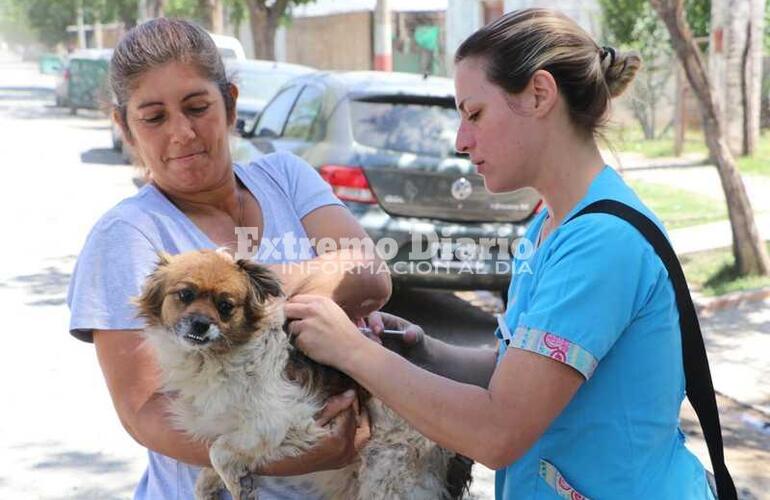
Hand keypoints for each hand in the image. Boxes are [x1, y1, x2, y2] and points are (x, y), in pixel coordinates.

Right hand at [253, 389, 370, 474]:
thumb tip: (352, 393)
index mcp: (338, 440)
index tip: (346, 390)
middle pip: (358, 422)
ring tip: (348, 410)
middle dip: (354, 409)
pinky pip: (357, 444)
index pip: (350, 412)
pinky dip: (355, 432)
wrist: (282, 460)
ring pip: (362, 434)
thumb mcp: (312, 418)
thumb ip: (334, 406)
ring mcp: (345, 459)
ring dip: (357, 421)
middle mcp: (345, 452)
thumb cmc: (293, 436)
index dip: (348, 400)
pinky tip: (346, 424)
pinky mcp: (343, 462)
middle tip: (347, 398)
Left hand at [285, 295, 366, 367]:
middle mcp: (312, 310)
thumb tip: (297, 307)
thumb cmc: (344, 331)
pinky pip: (295, 341)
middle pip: (287, 309)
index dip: (294, 307)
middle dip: (289, 317)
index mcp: (319, 301)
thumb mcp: (332, 310)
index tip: (296, 314)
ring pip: (290, 326)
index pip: (295, 299)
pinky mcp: (303, 339)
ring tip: (311, 338)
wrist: (352, 349)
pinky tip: (314, 346)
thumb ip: (316, 306)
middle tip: (296, 325)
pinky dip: (301, 344)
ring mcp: (306, 325)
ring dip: (296, 332)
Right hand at [363, 311, 427, 361]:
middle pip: (361, 330)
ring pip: (359, 346)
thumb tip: (409, 336)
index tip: (379, 331)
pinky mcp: (369, 359)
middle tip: (377, 345)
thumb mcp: (418, 335)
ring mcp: (370, 346)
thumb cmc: (417, 342)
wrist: (419, 360)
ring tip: (376, 358)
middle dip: (366, 337)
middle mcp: (373, 333)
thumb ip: (415, 333)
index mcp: (384, 321)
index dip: (374, 322)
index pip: (374, 316)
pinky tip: (373, 367)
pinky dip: (364, 362)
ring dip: (364, 351)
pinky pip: (362, 360)